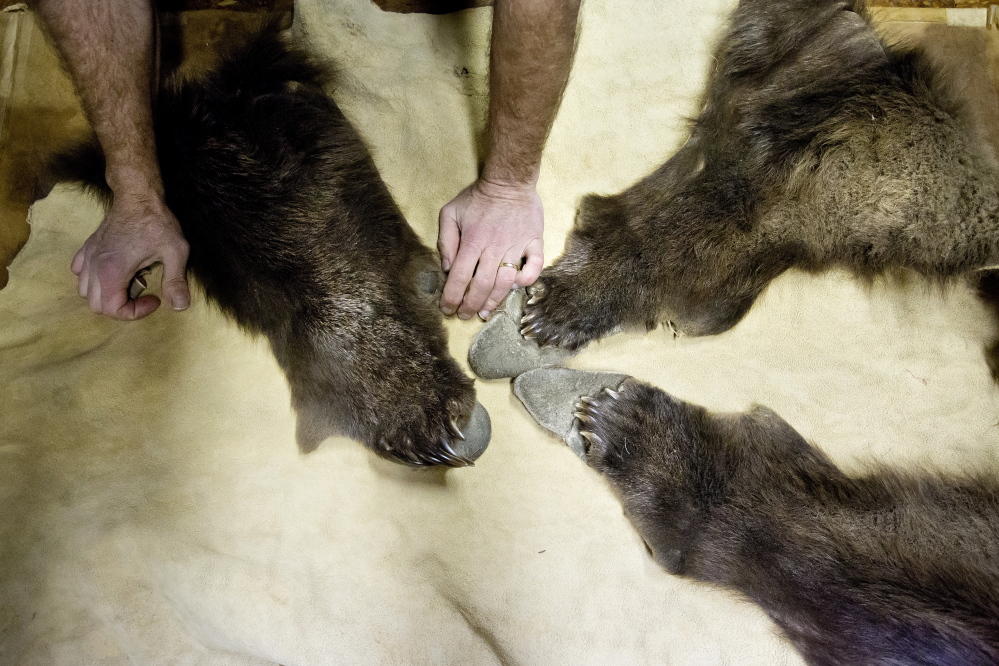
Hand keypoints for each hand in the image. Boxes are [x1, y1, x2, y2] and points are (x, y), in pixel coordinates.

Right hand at [71, 190, 189, 319]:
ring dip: (106, 295)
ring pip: (85, 291)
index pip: (112, 309)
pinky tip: (112, 273)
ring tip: (130, 284)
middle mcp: (94, 266)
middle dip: (121, 307)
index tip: (154, 299)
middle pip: (96, 305)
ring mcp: (88, 256)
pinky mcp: (87, 247)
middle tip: (143, 294)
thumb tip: (180, 306)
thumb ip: (176, 281)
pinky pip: (79, 272)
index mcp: (113, 271)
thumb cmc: (156, 222)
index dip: (135, 313)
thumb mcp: (175, 252)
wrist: (137, 196)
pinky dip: (92, 280)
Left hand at [437, 178, 543, 319]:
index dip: (452, 297)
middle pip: (481, 285)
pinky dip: (526, 280)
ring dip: (494, 301)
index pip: (458, 277)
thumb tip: (447, 267)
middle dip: (470, 305)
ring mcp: (517, 245)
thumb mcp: (450, 212)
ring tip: (485, 312)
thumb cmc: (478, 197)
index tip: (447, 309)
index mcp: (472, 241)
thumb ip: (445, 240)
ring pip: (505, 282)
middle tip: (465, 315)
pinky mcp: (534, 242)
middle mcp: (494, 247)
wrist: (510, 180)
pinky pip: (535, 267)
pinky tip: (515, 287)